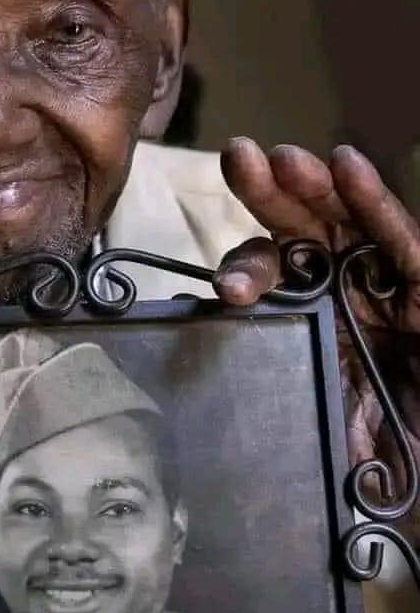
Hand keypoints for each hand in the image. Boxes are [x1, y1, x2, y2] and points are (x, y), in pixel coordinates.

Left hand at [214, 138, 419, 528]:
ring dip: (314, 185)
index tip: (227, 291)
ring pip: (344, 221)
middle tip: (238, 159)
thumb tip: (211, 419)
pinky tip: (347, 165)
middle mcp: (341, 290)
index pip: (271, 277)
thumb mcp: (331, 435)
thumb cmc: (387, 454)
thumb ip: (287, 417)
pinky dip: (375, 202)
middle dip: (269, 194)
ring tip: (284, 158)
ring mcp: (385, 282)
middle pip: (301, 231)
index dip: (247, 273)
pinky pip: (400, 240)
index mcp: (308, 317)